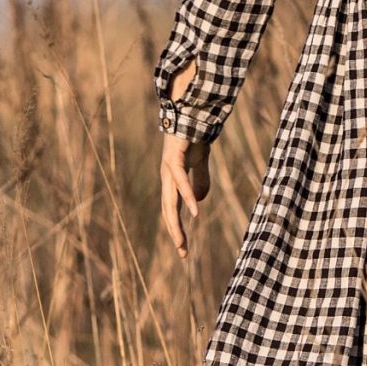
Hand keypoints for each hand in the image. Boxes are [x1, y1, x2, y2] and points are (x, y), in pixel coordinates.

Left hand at [161, 132, 211, 256]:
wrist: (191, 112)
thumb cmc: (194, 136)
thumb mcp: (200, 163)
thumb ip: (200, 180)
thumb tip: (199, 201)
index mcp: (172, 180)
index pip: (172, 210)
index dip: (177, 228)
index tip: (184, 248)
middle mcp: (166, 177)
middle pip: (168, 210)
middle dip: (174, 232)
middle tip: (182, 253)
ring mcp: (168, 168)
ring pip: (170, 201)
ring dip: (176, 223)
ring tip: (181, 242)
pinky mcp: (174, 158)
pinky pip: (181, 182)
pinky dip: (187, 197)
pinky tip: (194, 212)